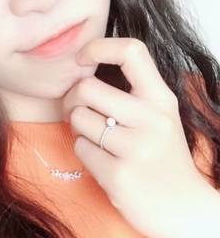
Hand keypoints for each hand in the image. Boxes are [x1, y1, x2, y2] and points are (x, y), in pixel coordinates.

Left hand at [62, 37, 210, 237]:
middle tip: (75, 109)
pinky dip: (83, 149)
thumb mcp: (158, 115)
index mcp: (162, 98)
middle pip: (86, 87)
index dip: (98, 47)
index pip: (131, 51)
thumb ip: (131, 91)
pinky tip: (101, 158)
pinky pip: (79, 147)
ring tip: (94, 136)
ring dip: (77, 126)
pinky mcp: (118, 175)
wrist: (184, 209)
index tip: (81, 59)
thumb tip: (83, 66)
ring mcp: (136, 148)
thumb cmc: (161, 153)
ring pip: (78, 117)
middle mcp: (152, 119)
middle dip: (72, 98)